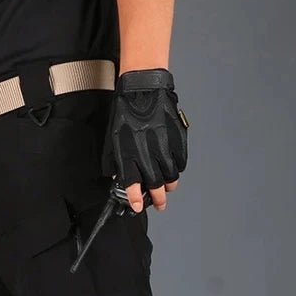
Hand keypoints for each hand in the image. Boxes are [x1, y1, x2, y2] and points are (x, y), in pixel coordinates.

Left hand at [102, 68, 188, 212]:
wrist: (144, 88)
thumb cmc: (127, 110)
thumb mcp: (115, 138)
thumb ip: (117, 160)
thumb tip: (120, 176)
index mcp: (128, 154)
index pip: (132, 185)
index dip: (135, 200)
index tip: (138, 207)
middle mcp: (147, 154)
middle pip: (155, 186)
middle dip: (158, 200)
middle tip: (160, 205)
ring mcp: (164, 148)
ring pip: (171, 177)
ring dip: (168, 186)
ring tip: (167, 188)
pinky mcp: (177, 140)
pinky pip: (180, 163)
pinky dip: (177, 169)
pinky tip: (173, 168)